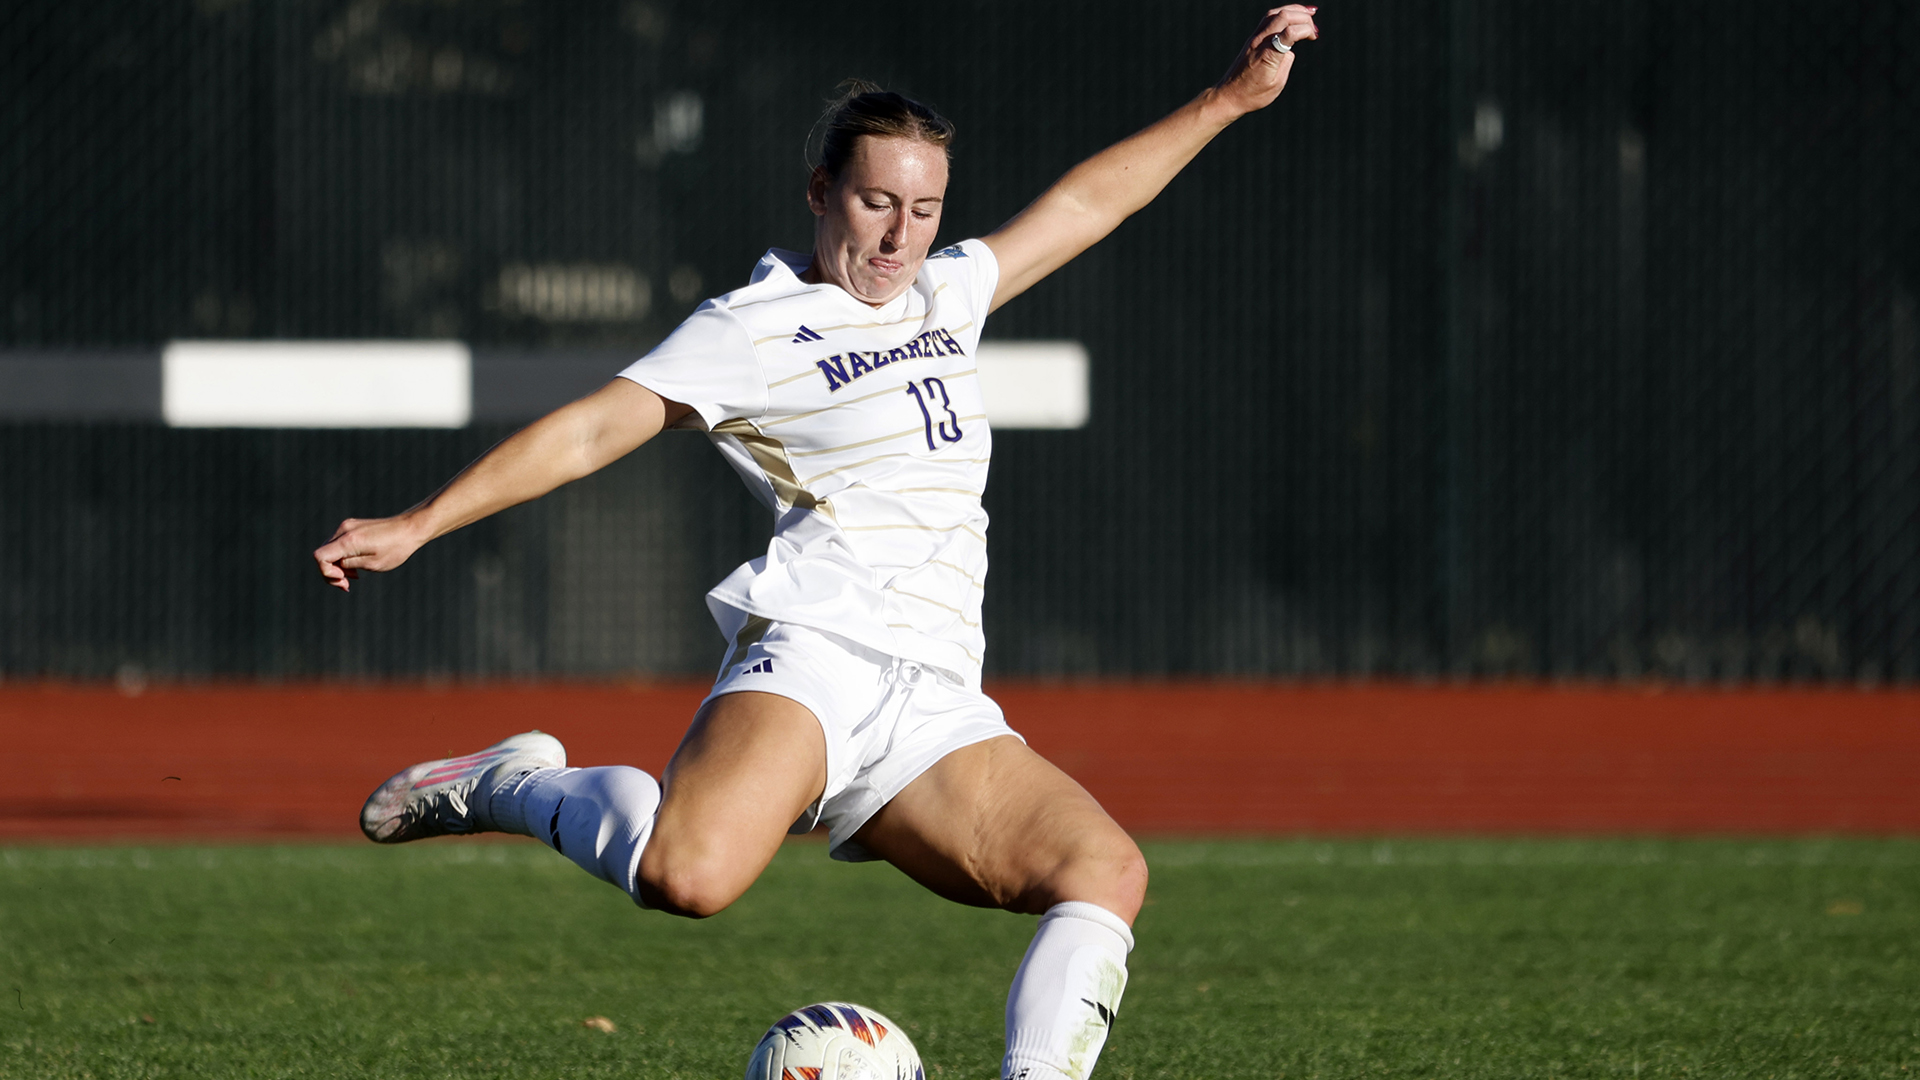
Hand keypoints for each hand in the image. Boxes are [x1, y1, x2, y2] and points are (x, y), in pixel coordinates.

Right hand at [313, 514, 429, 592]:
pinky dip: (343, 557)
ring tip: (355, 577)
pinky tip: (356, 566)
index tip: (343, 579)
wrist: (410, 528)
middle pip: (323, 554)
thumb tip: (336, 566)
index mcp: (348, 540)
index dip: (326, 572)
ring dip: (337, 566)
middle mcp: (344, 530)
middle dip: (332, 572)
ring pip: (330, 550)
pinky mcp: (352, 526)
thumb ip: (350, 565)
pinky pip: (338, 544)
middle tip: (348, 584)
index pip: (320, 557)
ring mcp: (347, 526)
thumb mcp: (372, 564)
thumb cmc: (396, 548)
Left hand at [1213, 5, 1319, 117]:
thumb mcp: (1277, 84)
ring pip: (1275, 13)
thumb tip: (1290, 50)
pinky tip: (1292, 16)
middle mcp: (1260, 42)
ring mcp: (1254, 38)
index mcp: (1268, 55)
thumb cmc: (1253, 95)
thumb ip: (1286, 63)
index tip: (1314, 37)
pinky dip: (1283, 14)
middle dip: (1304, 17)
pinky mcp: (1252, 39)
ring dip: (1294, 10)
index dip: (1306, 30)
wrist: (1229, 96)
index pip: (1290, 32)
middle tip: (1314, 29)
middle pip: (1284, 16)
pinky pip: (1268, 19)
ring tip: (1309, 13)